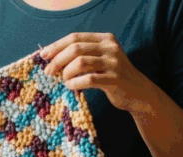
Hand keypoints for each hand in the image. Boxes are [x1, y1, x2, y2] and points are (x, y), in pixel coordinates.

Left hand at [40, 33, 156, 114]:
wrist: (138, 93)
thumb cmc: (112, 76)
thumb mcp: (101, 59)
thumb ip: (82, 55)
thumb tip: (51, 58)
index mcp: (105, 39)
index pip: (75, 37)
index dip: (57, 46)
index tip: (44, 55)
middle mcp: (110, 48)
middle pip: (76, 48)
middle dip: (58, 60)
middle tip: (49, 71)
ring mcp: (114, 63)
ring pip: (81, 62)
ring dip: (67, 72)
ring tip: (64, 80)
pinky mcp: (115, 79)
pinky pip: (89, 79)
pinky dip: (76, 83)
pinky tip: (71, 86)